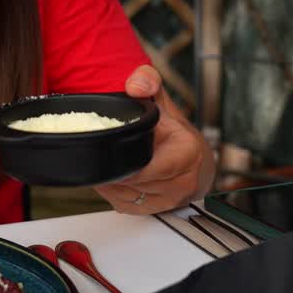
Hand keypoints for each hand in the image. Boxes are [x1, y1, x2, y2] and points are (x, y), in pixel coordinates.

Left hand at [94, 65, 214, 213]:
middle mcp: (184, 180)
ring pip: (126, 197)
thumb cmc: (173, 129)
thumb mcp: (159, 99)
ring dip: (111, 183)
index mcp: (186, 152)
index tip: (106, 155)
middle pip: (133, 184)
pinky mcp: (157, 211)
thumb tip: (135, 86)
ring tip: (108, 164)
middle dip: (114, 171)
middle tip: (101, 155)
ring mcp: (171, 199)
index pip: (146, 168)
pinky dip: (114, 193)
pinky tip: (115, 177)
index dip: (123, 164)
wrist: (192, 155)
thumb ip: (146, 81)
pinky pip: (125, 205)